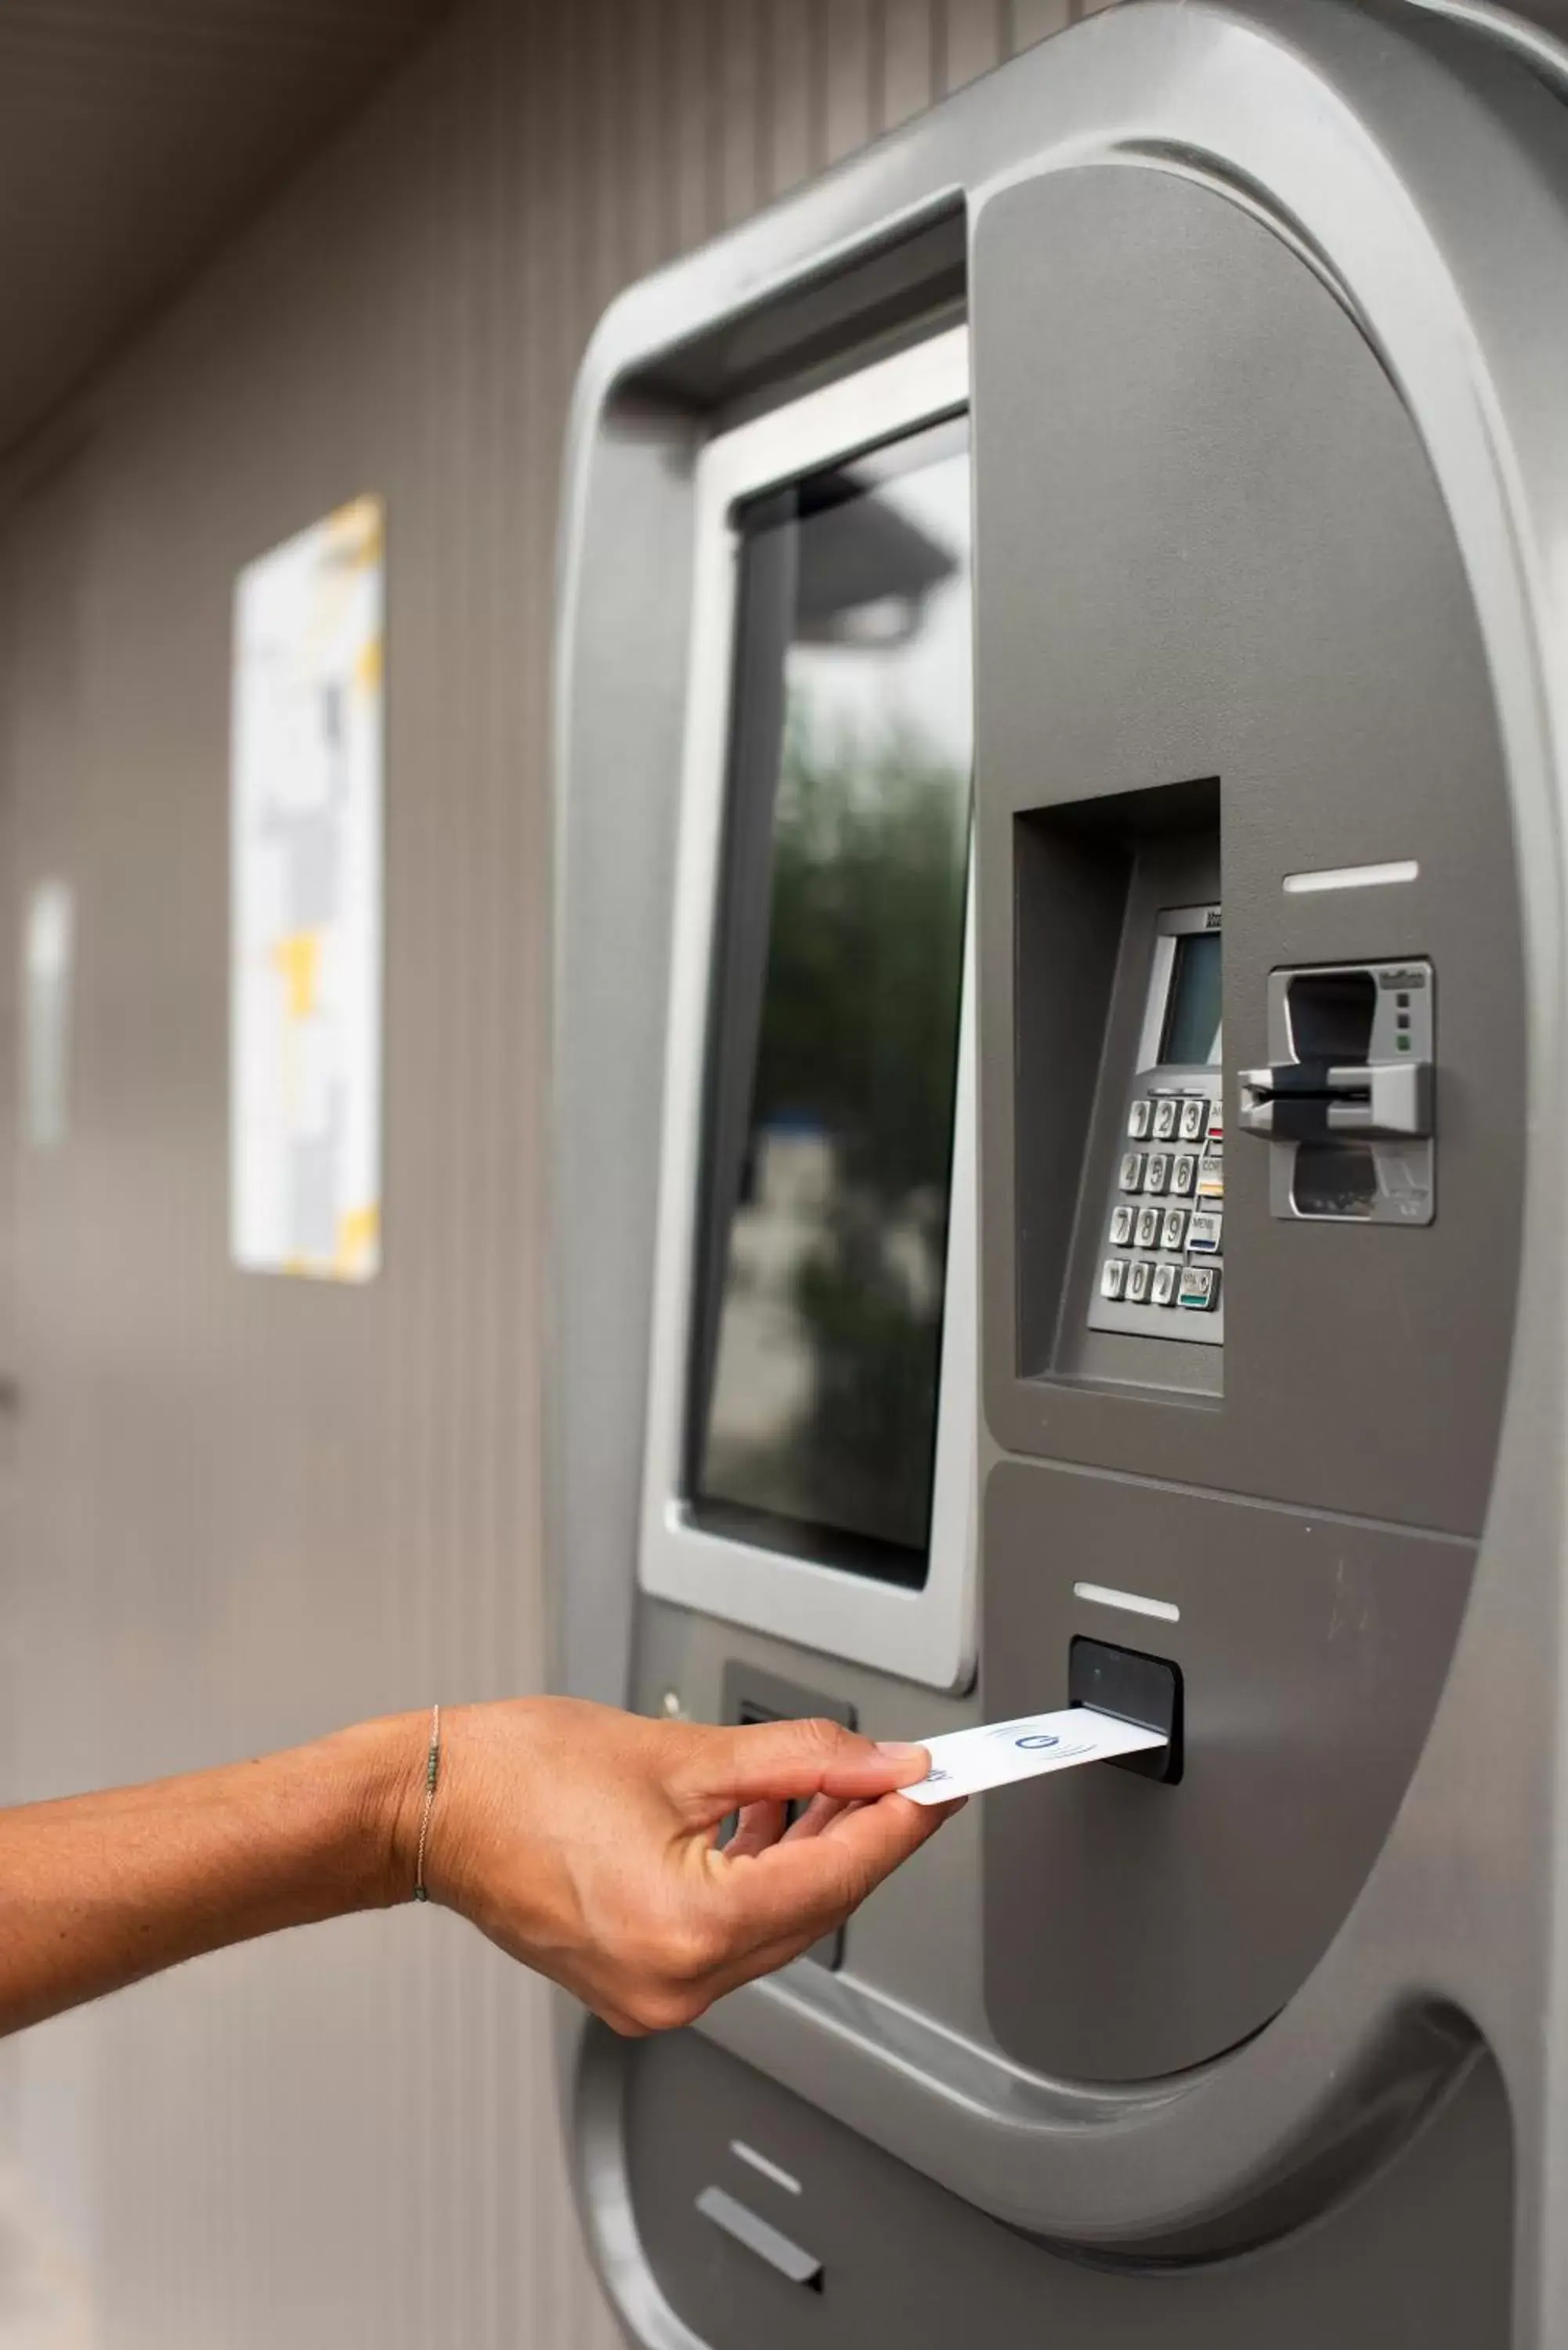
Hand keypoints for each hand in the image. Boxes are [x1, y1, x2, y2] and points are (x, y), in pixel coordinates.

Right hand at [405, 1698, 957, 2034]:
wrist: (429, 1806)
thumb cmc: (518, 1777)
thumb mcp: (682, 1753)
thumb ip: (799, 1762)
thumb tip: (881, 1765)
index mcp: (686, 1931)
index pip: (833, 1880)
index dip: (900, 1825)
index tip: (943, 1786)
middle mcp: (674, 1984)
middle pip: (812, 1910)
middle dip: (864, 1837)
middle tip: (909, 1777)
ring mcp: (653, 1994)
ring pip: (776, 1924)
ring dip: (812, 1855)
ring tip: (841, 1786)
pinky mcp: (637, 1981)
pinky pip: (731, 1934)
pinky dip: (759, 1877)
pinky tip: (775, 1821)